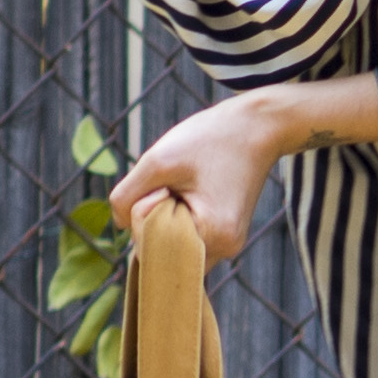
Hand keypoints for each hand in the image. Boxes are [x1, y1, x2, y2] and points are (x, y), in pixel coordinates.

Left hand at [108, 90, 303, 266]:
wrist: (256, 126)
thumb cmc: (209, 139)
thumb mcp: (156, 161)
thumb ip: (126, 197)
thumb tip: (121, 224)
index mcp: (213, 235)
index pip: (150, 246)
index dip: (143, 212)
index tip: (165, 184)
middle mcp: (225, 250)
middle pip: (162, 251)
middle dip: (153, 218)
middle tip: (173, 184)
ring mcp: (228, 245)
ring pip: (173, 245)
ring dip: (165, 219)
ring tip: (185, 188)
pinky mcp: (226, 235)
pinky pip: (187, 238)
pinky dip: (178, 218)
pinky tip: (191, 194)